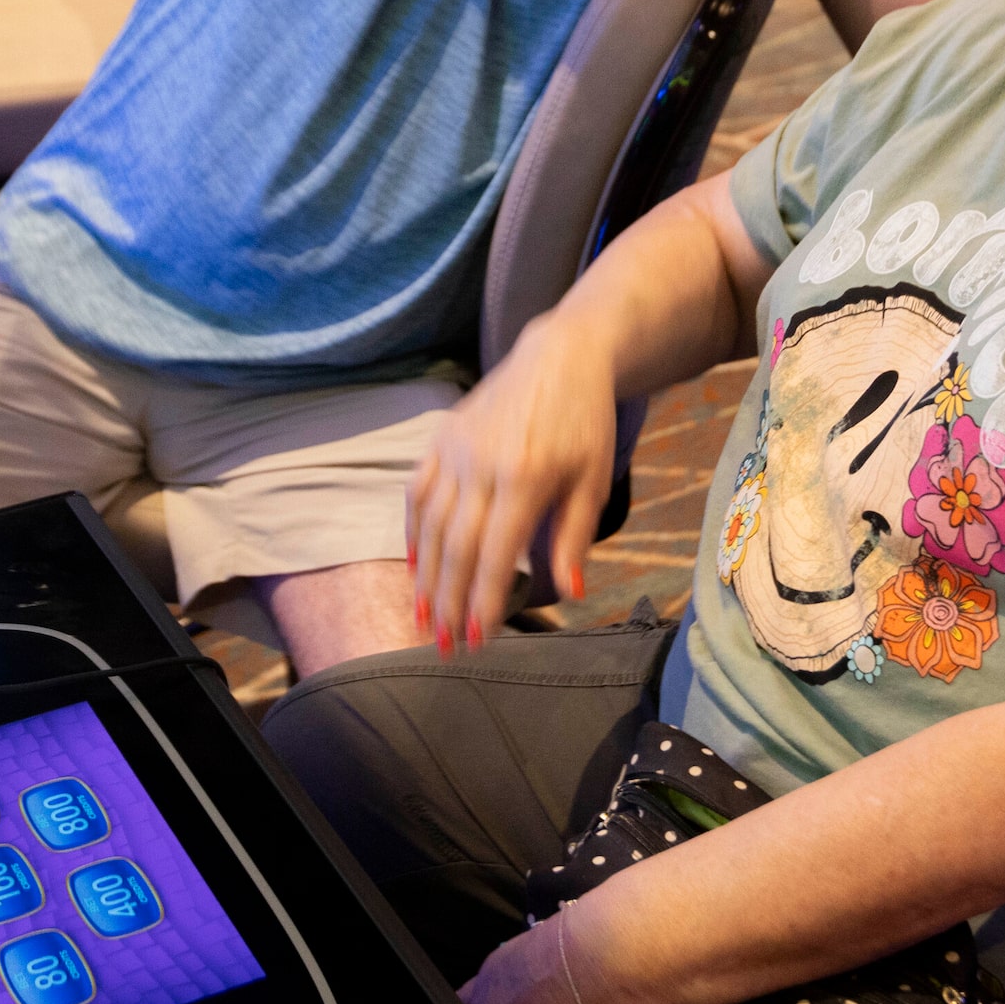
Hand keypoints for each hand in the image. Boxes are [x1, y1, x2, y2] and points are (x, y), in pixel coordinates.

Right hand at [409, 312, 618, 650]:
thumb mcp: (593, 480)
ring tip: (424, 619)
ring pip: (428, 525)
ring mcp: (455, 450)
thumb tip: (569, 593)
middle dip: (448, 603)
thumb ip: (574, 537)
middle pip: (454, 547)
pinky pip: (417, 492)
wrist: (559, 356)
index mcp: (525, 476)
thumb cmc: (584, 423)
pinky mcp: (441, 438)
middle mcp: (481, 464)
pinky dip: (412, 532)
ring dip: (424, 577)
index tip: (479, 642)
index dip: (483, 601)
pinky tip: (414, 566)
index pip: (494, 554)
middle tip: (444, 647)